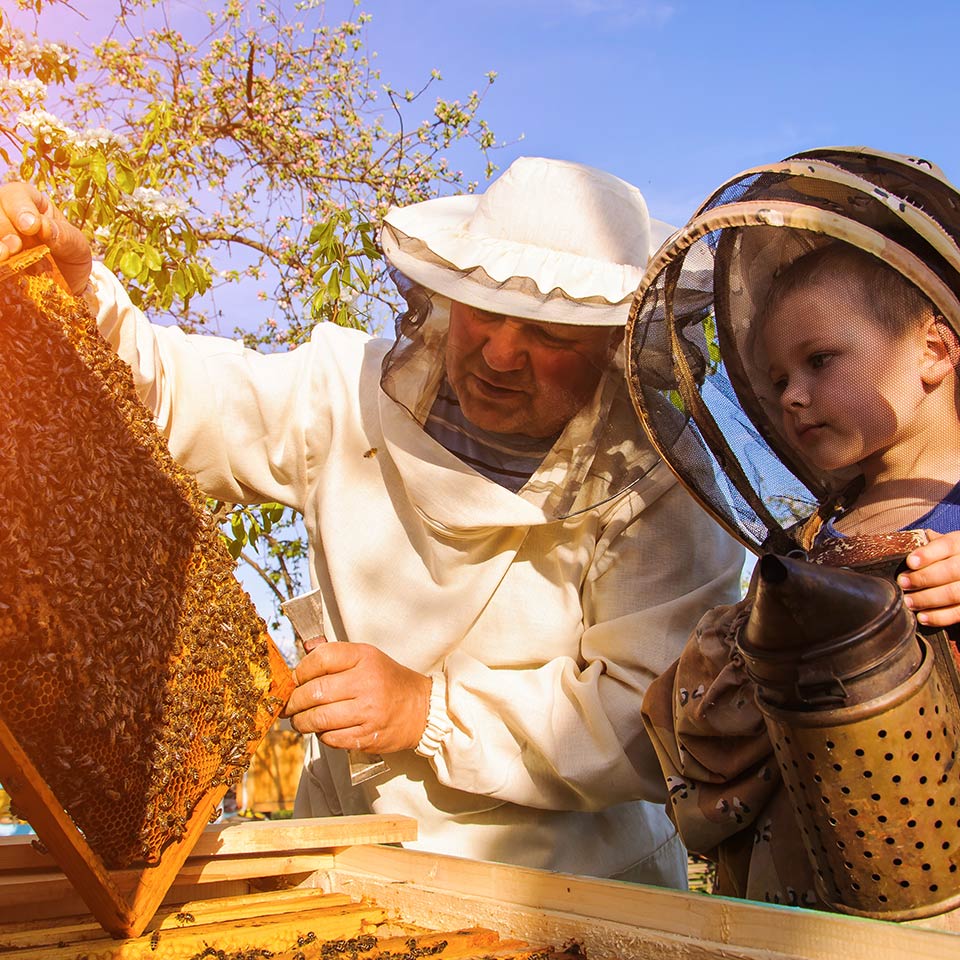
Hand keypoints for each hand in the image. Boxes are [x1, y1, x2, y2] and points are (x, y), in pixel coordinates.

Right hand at [0, 183, 91, 294]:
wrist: (67, 292)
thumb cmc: (71, 260)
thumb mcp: (77, 248)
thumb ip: (65, 236)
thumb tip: (45, 227)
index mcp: (31, 204)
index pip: (17, 194)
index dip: (20, 208)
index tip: (31, 227)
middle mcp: (8, 215)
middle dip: (3, 227)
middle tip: (15, 246)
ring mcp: (0, 236)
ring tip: (4, 256)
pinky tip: (2, 269)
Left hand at [284, 642, 431, 753]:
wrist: (421, 708)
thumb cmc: (389, 681)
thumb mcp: (367, 657)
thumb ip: (336, 656)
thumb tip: (303, 655)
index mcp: (364, 658)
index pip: (320, 659)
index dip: (300, 671)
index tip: (293, 680)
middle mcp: (366, 682)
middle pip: (315, 692)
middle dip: (293, 702)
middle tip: (288, 705)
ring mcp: (368, 712)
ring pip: (319, 719)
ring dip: (301, 722)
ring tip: (298, 720)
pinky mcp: (368, 736)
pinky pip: (331, 738)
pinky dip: (321, 736)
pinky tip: (322, 730)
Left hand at [898, 530, 959, 627]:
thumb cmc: (949, 557)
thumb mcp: (943, 545)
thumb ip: (928, 545)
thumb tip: (902, 546)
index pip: (948, 545)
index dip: (928, 554)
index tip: (910, 562)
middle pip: (951, 570)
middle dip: (924, 578)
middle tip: (902, 583)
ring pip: (954, 593)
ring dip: (928, 599)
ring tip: (909, 602)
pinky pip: (958, 613)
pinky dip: (939, 617)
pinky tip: (922, 617)